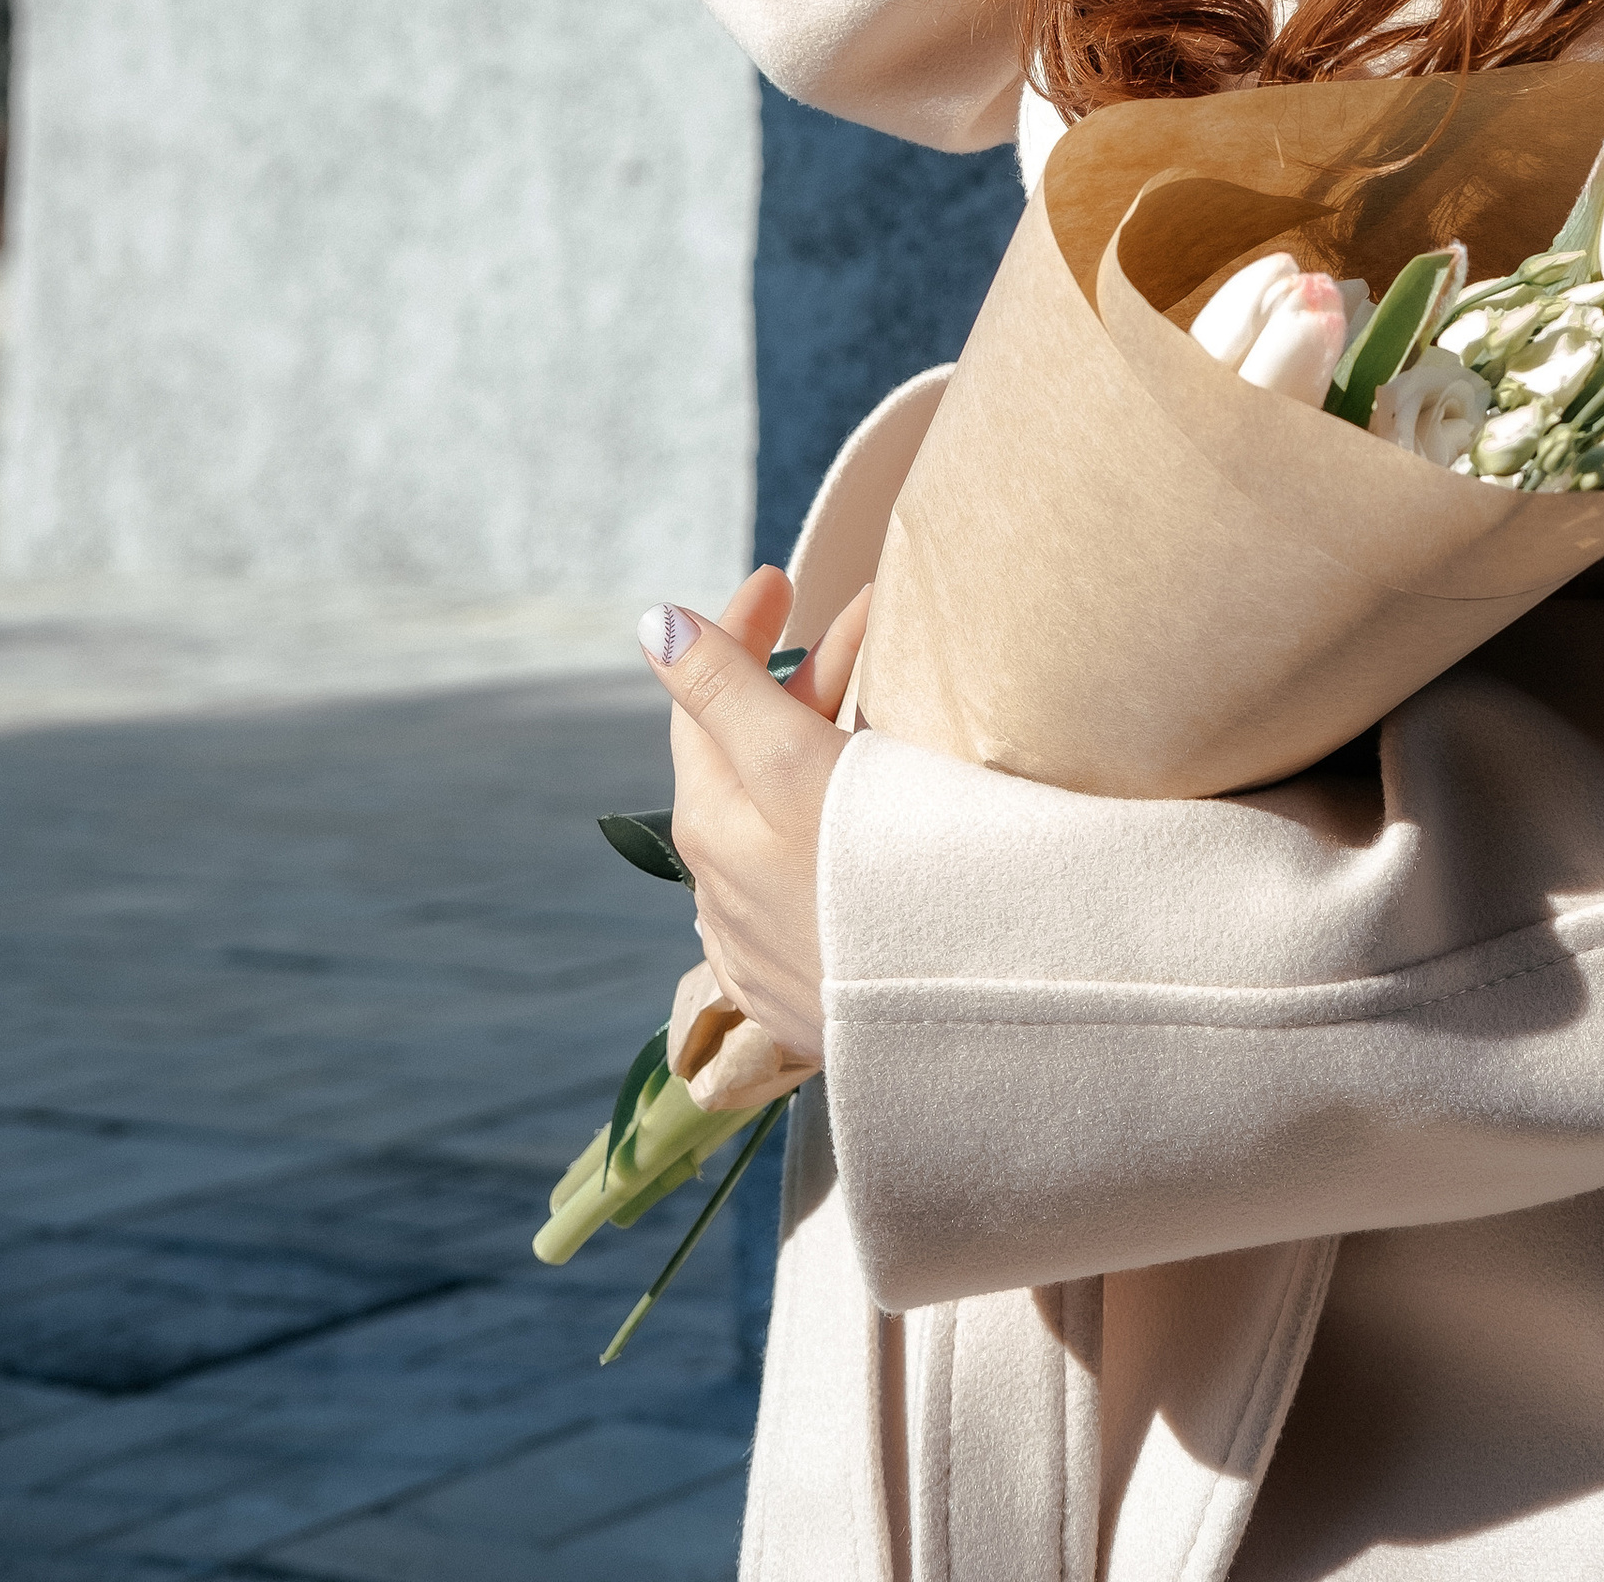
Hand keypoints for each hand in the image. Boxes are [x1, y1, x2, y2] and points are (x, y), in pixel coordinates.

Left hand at [637, 567, 873, 1067]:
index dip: (737, 627)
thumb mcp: (792, 765)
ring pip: (776, 817)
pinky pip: (805, 880)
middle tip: (868, 621)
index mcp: (711, 822)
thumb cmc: (874, 882)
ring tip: (881, 711)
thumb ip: (722, 690)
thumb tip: (650, 622)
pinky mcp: (810, 987)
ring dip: (816, 751)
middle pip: (745, 753)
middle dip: (799, 677)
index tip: (781, 578)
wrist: (954, 1025)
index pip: (701, 697)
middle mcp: (721, 886)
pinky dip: (833, 824)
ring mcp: (764, 942)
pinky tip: (872, 818)